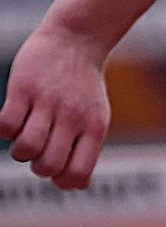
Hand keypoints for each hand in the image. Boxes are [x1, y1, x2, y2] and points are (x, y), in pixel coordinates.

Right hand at [0, 24, 111, 189]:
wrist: (77, 39)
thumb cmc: (83, 86)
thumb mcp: (96, 117)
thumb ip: (87, 151)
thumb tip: (78, 187)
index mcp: (94, 128)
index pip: (76, 174)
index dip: (60, 180)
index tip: (55, 165)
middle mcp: (73, 118)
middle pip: (47, 166)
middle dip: (37, 166)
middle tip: (41, 148)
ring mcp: (48, 103)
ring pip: (25, 149)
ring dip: (20, 150)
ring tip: (26, 134)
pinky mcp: (24, 89)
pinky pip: (5, 126)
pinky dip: (5, 130)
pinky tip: (14, 117)